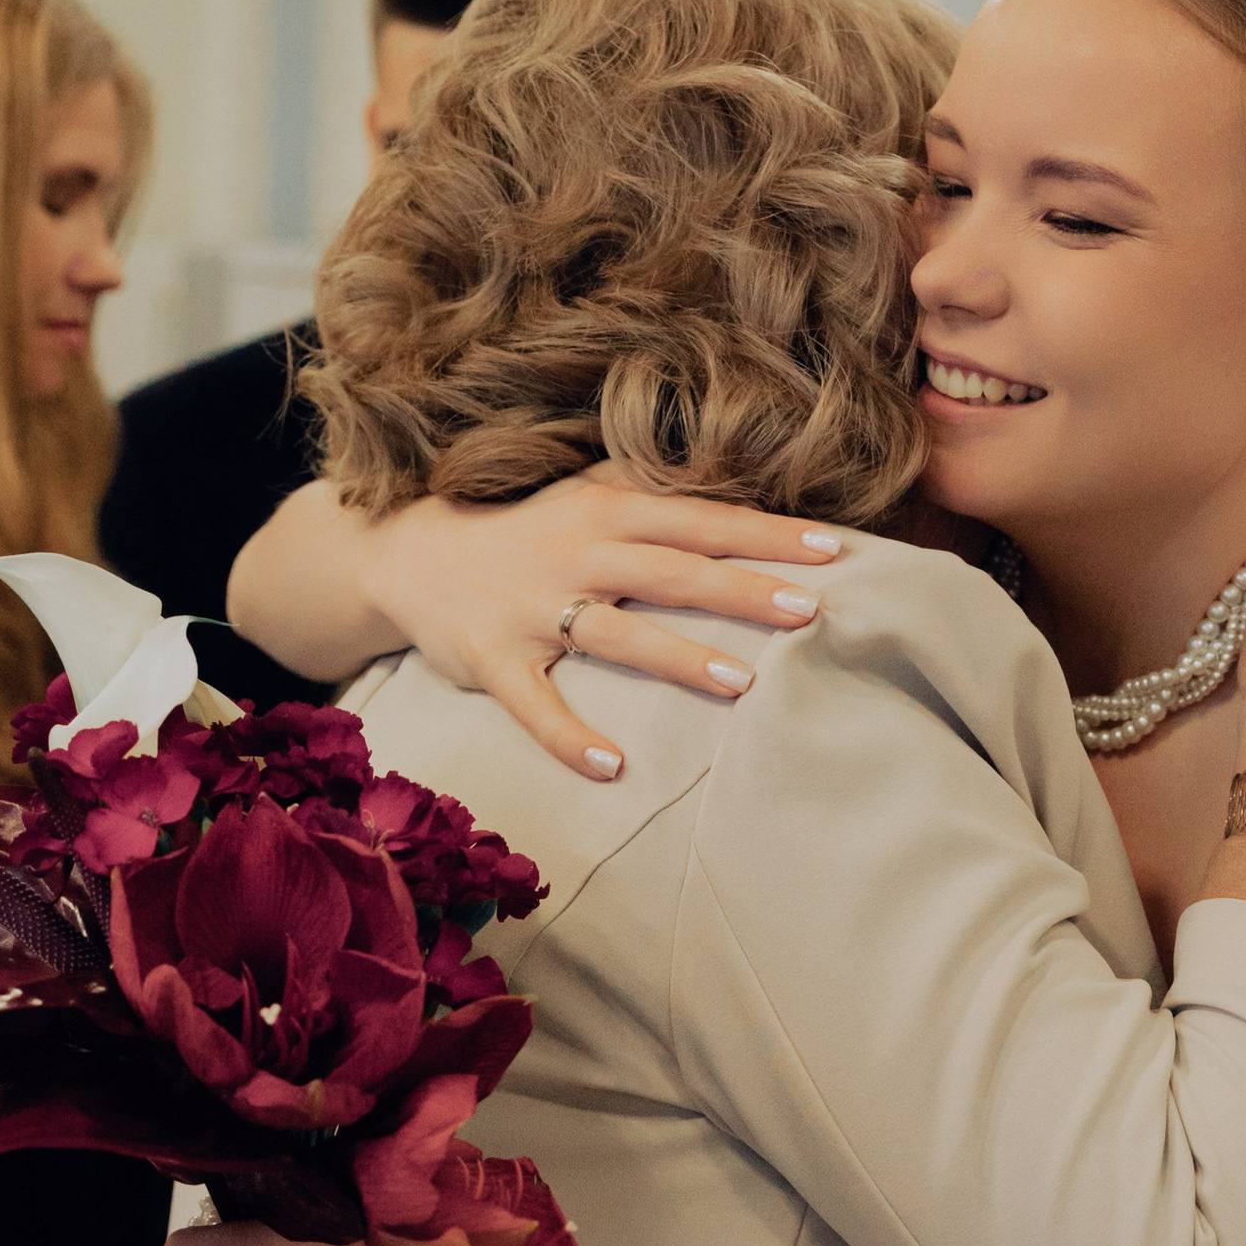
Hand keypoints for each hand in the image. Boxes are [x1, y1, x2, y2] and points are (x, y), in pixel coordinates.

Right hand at [361, 468, 846, 780]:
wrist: (411, 555)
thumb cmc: (523, 526)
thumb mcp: (585, 489)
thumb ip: (653, 487)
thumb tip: (740, 479)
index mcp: (607, 508)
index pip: (702, 519)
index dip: (766, 533)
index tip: (834, 548)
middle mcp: (577, 553)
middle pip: (673, 571)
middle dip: (743, 589)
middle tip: (811, 612)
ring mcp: (533, 609)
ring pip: (618, 633)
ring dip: (680, 658)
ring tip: (742, 683)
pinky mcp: (495, 660)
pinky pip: (535, 705)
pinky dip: (570, 736)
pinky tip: (613, 766)